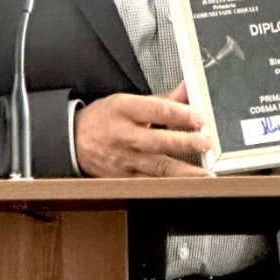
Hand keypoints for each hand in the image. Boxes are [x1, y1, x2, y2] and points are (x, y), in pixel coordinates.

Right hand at [74, 81, 213, 178]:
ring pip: (156, 167)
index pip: (157, 110)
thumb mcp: (127, 101)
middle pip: (158, 140)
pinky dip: (168, 186)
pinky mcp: (122, 178)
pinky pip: (148, 183)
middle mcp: (123, 135)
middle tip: (206, 142)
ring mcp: (123, 159)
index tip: (199, 118)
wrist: (72, 140)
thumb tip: (187, 91)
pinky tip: (184, 187)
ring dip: (183, 171)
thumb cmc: (103, 119)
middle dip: (185, 143)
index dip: (181, 115)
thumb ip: (161, 100)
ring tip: (204, 174)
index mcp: (124, 109)